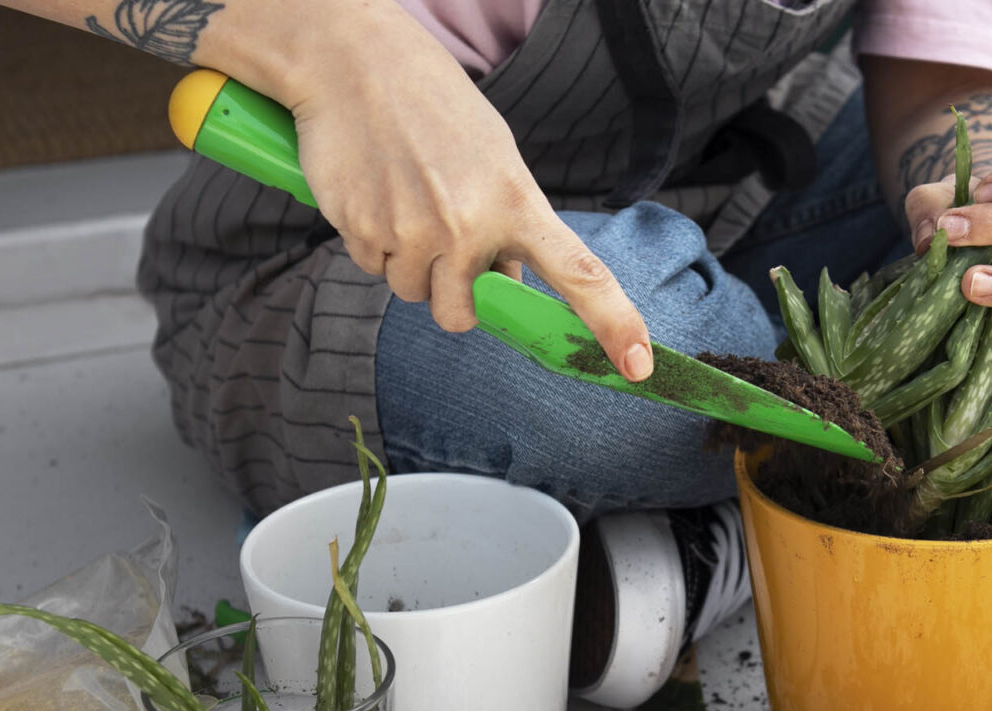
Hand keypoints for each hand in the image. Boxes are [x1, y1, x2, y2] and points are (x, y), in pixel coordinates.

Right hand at [269, 6, 652, 379]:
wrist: (354, 64)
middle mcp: (469, 226)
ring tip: (406, 200)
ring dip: (411, 265)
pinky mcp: (363, 231)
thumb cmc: (435, 108)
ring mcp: (413, 232)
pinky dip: (373, 243)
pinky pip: (371, 268)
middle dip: (454, 295)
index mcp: (518, 203)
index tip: (637, 366)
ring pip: (413, 294)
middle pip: (463, 316)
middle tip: (444, 242)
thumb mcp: (495, 160)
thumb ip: (510, 225)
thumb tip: (508, 284)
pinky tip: (377, 193)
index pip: (581, 275)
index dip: (613, 324)